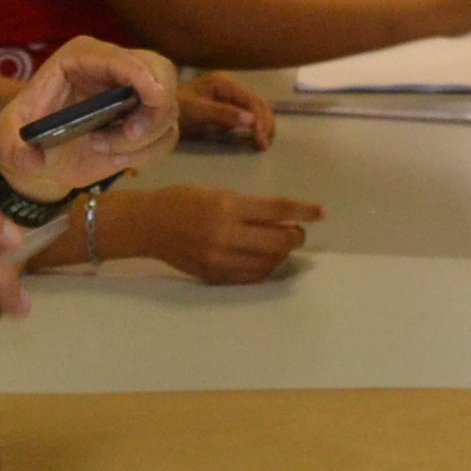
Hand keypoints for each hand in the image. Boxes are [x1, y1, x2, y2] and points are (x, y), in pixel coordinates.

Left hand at [0, 37, 179, 200]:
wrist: (37, 159)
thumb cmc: (19, 139)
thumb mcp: (5, 143)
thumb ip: (13, 151)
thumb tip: (32, 160)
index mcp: (80, 58)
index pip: (119, 57)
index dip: (140, 74)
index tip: (154, 98)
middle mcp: (112, 69)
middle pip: (160, 71)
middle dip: (154, 107)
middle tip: (131, 135)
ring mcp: (133, 93)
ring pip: (167, 107)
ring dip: (143, 138)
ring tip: (103, 149)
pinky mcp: (144, 119)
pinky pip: (167, 133)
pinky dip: (148, 152)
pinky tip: (116, 158)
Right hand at [126, 184, 325, 285]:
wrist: (148, 225)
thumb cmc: (183, 200)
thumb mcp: (218, 193)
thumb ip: (250, 207)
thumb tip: (283, 219)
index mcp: (228, 207)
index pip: (277, 210)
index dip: (304, 211)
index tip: (322, 212)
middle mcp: (226, 234)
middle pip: (279, 242)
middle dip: (295, 237)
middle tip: (297, 232)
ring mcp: (220, 259)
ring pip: (269, 263)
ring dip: (281, 254)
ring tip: (279, 246)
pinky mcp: (215, 276)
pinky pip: (252, 277)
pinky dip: (265, 268)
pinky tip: (264, 259)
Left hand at [179, 69, 280, 147]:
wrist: (157, 111)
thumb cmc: (175, 109)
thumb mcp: (198, 112)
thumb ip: (224, 115)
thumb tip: (252, 121)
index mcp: (223, 82)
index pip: (251, 100)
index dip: (260, 120)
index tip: (262, 140)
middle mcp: (229, 84)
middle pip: (257, 102)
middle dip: (265, 122)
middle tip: (265, 144)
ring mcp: (228, 94)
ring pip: (255, 108)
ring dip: (263, 124)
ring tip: (264, 143)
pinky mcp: (225, 104)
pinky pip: (246, 113)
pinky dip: (254, 124)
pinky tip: (256, 136)